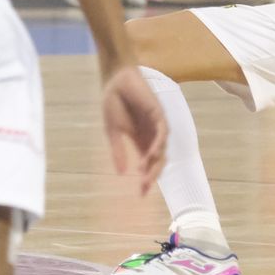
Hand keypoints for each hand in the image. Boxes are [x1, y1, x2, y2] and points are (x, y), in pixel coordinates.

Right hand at [100, 65, 166, 195]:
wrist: (114, 79)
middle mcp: (151, 136)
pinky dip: (158, 144)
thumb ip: (118, 151)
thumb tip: (121, 173)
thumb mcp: (112, 131)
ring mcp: (156, 125)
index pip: (148, 165)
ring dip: (155, 163)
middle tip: (143, 187)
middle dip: (152, 175)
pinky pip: (162, 132)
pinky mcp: (158, 114)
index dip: (146, 180)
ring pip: (162, 150)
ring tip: (144, 173)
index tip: (140, 194)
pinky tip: (150, 154)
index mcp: (141, 141)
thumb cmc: (113, 102)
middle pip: (158, 161)